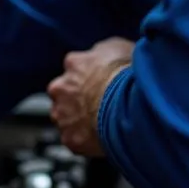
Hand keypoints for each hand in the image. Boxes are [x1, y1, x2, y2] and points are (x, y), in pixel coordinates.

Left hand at [47, 37, 134, 156]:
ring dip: (78, 120)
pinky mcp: (70, 138)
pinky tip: (101, 137)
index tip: (98, 82)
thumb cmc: (125, 76)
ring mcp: (63, 114)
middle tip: (98, 104)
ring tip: (100, 123)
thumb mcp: (118, 47)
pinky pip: (75, 140)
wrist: (127, 106)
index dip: (88, 75)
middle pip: (64, 93)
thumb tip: (103, 53)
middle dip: (77, 98)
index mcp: (74, 63)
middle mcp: (61, 88)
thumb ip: (103, 51)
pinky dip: (85, 140)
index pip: (74, 67)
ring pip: (66, 118)